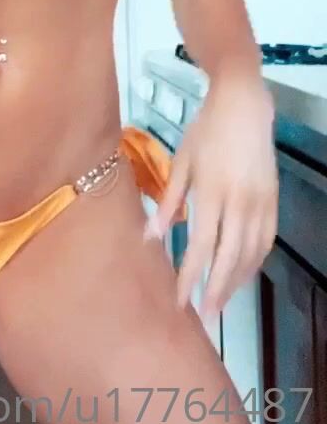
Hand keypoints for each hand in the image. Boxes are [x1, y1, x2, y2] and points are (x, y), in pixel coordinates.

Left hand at [145, 72, 277, 319]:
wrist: (244, 106)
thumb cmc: (205, 131)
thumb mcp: (181, 161)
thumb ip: (168, 201)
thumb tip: (150, 237)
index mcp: (213, 192)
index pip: (202, 245)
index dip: (190, 276)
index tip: (180, 300)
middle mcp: (240, 202)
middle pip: (230, 257)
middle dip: (216, 289)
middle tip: (206, 316)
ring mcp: (261, 203)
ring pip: (251, 253)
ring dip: (236, 281)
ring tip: (221, 301)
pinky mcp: (273, 200)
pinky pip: (266, 241)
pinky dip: (255, 262)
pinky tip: (242, 274)